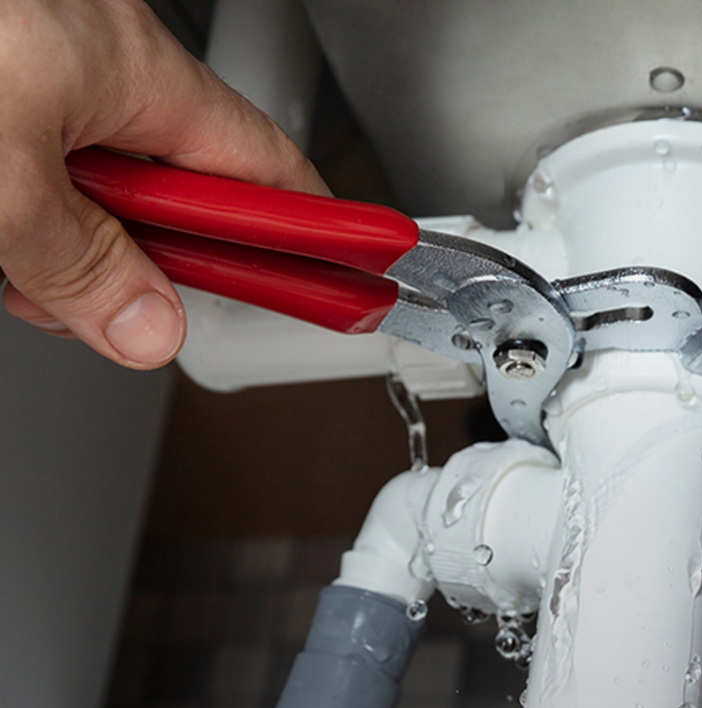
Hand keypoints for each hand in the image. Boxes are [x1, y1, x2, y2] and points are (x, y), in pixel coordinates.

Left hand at [0, 0, 327, 367]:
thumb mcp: (4, 179)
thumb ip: (84, 267)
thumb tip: (150, 329)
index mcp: (136, 68)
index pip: (267, 172)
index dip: (311, 234)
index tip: (344, 278)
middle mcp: (103, 60)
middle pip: (182, 196)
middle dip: (155, 265)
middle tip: (128, 308)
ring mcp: (51, 65)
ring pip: (108, 189)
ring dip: (79, 249)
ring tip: (28, 273)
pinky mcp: (14, 79)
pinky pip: (53, 161)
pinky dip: (35, 213)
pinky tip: (6, 238)